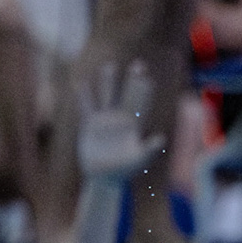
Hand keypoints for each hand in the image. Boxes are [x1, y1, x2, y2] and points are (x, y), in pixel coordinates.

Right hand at [78, 60, 163, 181]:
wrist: (104, 178)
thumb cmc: (125, 170)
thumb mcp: (139, 159)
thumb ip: (149, 148)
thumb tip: (162, 139)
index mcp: (134, 125)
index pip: (142, 104)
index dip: (146, 91)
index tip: (150, 78)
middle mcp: (121, 118)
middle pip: (127, 95)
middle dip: (133, 80)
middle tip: (140, 64)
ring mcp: (105, 120)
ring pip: (107, 96)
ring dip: (108, 82)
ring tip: (110, 66)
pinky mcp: (90, 125)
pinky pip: (86, 107)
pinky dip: (83, 97)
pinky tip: (80, 83)